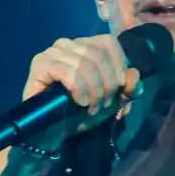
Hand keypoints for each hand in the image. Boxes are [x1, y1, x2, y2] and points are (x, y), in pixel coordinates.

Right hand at [21, 35, 141, 124]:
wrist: (53, 133)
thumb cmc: (80, 113)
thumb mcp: (112, 100)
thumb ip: (127, 88)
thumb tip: (133, 74)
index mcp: (84, 46)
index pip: (108, 42)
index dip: (119, 65)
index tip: (119, 89)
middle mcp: (67, 44)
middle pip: (98, 53)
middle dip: (107, 83)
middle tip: (103, 104)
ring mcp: (52, 52)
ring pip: (85, 62)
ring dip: (94, 90)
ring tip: (92, 107)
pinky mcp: (40, 64)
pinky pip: (69, 71)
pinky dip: (79, 88)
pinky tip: (80, 101)